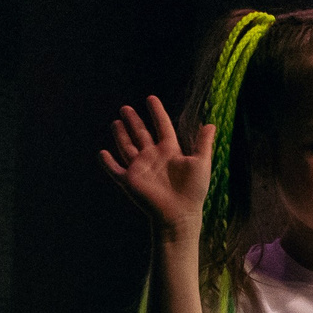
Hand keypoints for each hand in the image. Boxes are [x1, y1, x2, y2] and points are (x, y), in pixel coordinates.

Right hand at [99, 96, 214, 231]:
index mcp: (170, 151)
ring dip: (120, 135)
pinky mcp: (130, 181)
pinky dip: (107, 162)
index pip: (162, 126)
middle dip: (133, 120)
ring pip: (127, 147)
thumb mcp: (201, 163)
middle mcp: (153, 157)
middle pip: (141, 134)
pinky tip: (102, 153)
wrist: (179, 214)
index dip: (157, 112)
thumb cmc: (193, 191)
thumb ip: (203, 143)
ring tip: (116, 122)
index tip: (151, 98)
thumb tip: (211, 125)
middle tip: (125, 108)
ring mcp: (140, 168)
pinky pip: (115, 169)